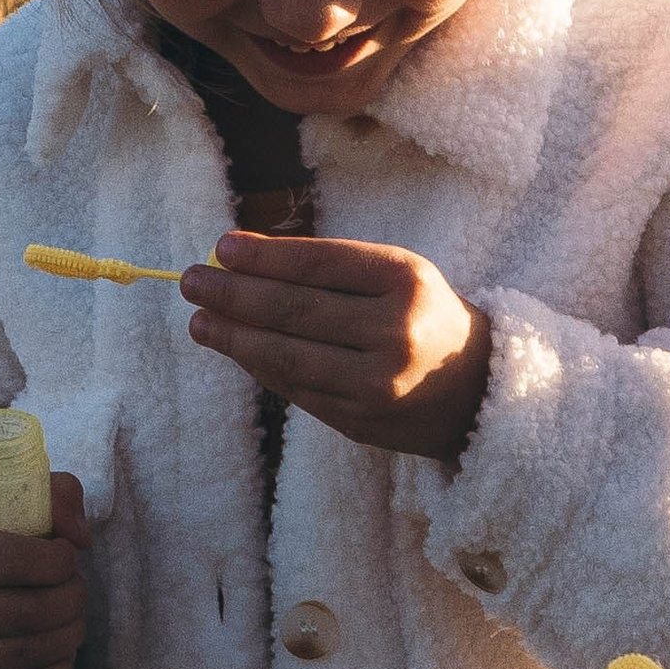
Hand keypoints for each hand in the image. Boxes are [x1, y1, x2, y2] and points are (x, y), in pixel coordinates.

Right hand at [0, 478, 88, 668]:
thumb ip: (51, 497)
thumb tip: (79, 536)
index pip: (9, 559)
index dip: (57, 559)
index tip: (66, 556)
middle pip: (26, 613)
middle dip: (72, 598)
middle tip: (77, 589)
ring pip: (28, 654)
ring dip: (71, 634)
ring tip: (73, 618)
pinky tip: (61, 654)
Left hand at [181, 232, 492, 459]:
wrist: (477, 389)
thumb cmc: (423, 316)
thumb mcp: (396, 274)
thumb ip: (329, 267)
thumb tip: (239, 257)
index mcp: (407, 282)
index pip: (320, 265)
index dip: (265, 257)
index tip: (221, 247)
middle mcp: (396, 333)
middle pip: (295, 312)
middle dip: (234, 295)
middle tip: (192, 282)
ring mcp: (378, 384)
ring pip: (288, 358)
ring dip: (234, 339)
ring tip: (199, 323)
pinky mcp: (361, 420)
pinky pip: (296, 390)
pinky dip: (260, 368)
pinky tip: (236, 350)